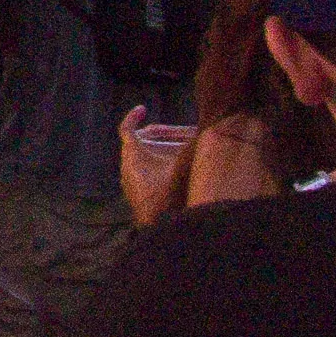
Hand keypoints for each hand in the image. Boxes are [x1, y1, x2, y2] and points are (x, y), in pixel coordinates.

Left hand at [116, 106, 196, 228]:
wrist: (158, 227)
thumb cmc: (167, 196)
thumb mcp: (182, 167)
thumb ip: (193, 147)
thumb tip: (209, 128)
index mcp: (132, 156)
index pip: (126, 129)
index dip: (133, 117)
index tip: (143, 109)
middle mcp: (127, 167)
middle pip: (138, 142)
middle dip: (159, 135)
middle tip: (176, 133)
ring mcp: (129, 182)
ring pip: (141, 158)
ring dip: (159, 151)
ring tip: (180, 149)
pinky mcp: (135, 194)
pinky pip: (143, 173)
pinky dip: (156, 166)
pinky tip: (174, 169)